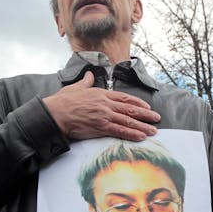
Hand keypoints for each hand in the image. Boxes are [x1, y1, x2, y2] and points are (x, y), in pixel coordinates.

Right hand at [43, 71, 160, 140]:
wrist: (55, 113)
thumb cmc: (63, 102)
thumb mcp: (77, 87)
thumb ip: (87, 81)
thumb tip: (90, 75)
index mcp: (102, 94)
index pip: (125, 98)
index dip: (138, 103)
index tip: (147, 106)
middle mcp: (106, 104)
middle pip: (130, 109)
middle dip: (146, 114)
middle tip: (156, 118)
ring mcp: (104, 115)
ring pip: (128, 121)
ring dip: (142, 126)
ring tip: (153, 130)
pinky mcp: (101, 127)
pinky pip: (120, 131)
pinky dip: (132, 133)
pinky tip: (141, 136)